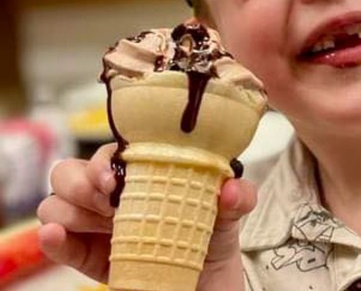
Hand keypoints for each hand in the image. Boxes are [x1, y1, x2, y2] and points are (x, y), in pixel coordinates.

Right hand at [37, 143, 257, 288]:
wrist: (209, 286)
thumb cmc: (212, 241)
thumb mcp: (230, 216)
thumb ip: (238, 198)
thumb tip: (231, 189)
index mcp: (144, 177)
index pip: (112, 153)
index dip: (106, 159)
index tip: (115, 177)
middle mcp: (115, 198)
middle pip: (71, 173)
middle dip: (80, 182)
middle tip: (107, 202)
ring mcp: (98, 228)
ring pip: (57, 204)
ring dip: (69, 209)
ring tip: (100, 223)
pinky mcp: (89, 259)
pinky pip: (59, 245)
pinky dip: (52, 238)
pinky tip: (55, 235)